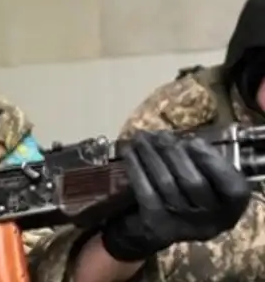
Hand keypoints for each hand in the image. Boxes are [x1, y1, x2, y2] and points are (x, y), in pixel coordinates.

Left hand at [101, 130, 250, 261]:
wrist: (157, 228)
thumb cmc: (186, 194)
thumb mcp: (205, 180)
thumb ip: (202, 162)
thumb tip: (181, 139)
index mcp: (231, 209)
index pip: (233, 188)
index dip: (212, 162)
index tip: (193, 140)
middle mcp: (211, 222)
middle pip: (193, 182)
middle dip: (173, 152)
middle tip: (159, 134)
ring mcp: (182, 226)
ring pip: (166, 183)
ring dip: (151, 155)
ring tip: (140, 137)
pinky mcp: (156, 225)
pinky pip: (145, 191)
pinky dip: (136, 168)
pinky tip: (128, 151)